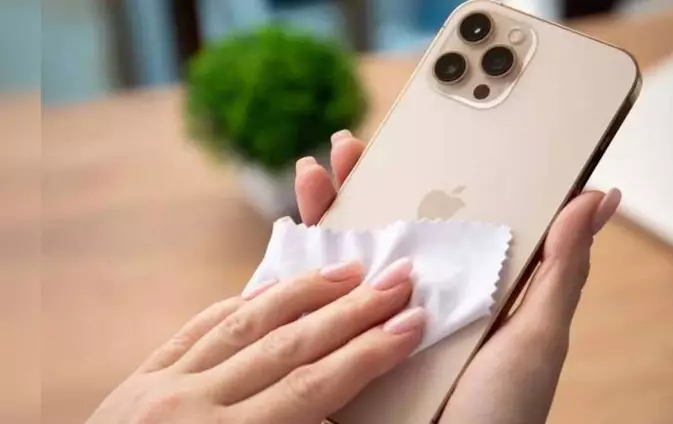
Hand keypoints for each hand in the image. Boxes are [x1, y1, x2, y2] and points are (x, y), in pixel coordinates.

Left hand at [87, 173, 426, 423]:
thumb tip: (334, 419)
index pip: (314, 386)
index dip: (369, 352)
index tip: (411, 323)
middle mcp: (192, 406)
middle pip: (289, 344)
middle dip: (351, 311)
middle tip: (398, 279)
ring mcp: (162, 384)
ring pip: (245, 322)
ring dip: (304, 293)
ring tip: (350, 269)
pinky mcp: (140, 376)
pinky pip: (199, 326)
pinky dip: (241, 302)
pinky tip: (274, 288)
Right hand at [297, 130, 621, 423]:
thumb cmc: (506, 413)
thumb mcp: (538, 337)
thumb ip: (561, 269)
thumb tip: (597, 196)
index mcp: (464, 289)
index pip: (441, 221)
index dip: (424, 177)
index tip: (413, 138)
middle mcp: (416, 301)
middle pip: (385, 230)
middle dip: (361, 184)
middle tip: (350, 147)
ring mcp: (376, 326)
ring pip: (343, 260)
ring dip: (324, 213)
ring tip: (317, 172)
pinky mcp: (343, 354)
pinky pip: (313, 309)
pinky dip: (296, 272)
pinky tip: (291, 233)